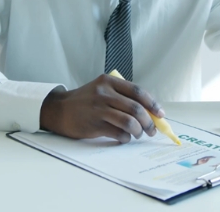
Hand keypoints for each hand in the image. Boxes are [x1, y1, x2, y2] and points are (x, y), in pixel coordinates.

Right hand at [39, 74, 163, 142]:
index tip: (160, 114)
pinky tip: (124, 137)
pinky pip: (118, 133)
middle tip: (152, 130)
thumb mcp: (101, 89)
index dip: (152, 103)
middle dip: (149, 121)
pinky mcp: (94, 124)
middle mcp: (104, 93)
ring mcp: (99, 109)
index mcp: (109, 81)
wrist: (59, 110)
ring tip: (138, 134)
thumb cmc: (85, 102)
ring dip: (139, 131)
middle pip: (136, 108)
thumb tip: (149, 112)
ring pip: (129, 122)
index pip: (137, 91)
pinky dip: (126, 137)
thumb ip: (121, 96)